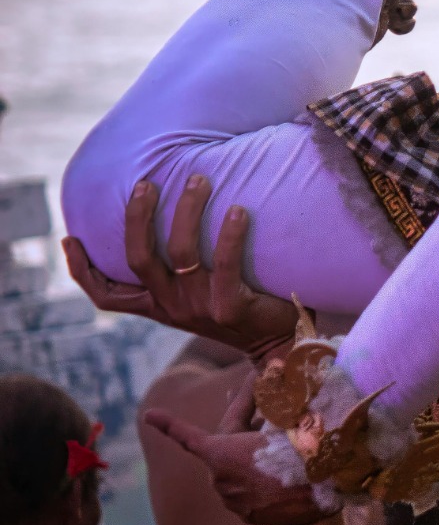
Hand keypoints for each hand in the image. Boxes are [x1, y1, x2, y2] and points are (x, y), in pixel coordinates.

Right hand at [64, 176, 299, 361]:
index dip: (81, 270)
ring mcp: (200, 309)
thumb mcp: (200, 295)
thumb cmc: (242, 307)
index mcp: (159, 306)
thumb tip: (171, 219)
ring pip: (179, 252)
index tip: (70, 238)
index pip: (106, 296)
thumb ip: (181, 272)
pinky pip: (225, 263)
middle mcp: (173, 307)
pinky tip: (238, 209)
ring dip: (187, 210)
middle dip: (137, 217)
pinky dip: (229, 234)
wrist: (281, 345)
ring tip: (199, 180)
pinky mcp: (231, 309)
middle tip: (146, 183)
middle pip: (138, 259)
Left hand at [144, 374, 329, 524]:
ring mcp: (236, 503)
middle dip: (243, 436)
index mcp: (220, 452)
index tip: (149, 415)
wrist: (329, 485)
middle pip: (226, 452)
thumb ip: (270, 397)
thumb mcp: (284, 413)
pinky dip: (267, 484)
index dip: (168, 423)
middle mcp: (220, 480)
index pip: (188, 435)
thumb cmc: (303, 444)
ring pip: (241, 474)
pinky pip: (255, 495)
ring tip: (286, 451)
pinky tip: (291, 475)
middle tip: (265, 416)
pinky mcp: (254, 519)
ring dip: (256, 462)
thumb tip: (272, 364)